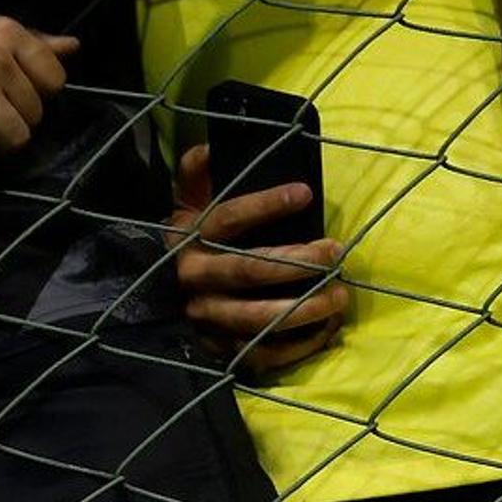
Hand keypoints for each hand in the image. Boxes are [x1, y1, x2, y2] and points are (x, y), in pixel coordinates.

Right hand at [171, 144, 349, 374]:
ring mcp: (207, 318)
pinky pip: (261, 353)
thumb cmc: (192, 236)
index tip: (305, 193)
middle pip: (247, 271)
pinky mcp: (221, 348)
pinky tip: (328, 329)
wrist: (160, 290)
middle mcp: (194, 280)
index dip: (265, 205)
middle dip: (297, 262)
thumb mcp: (186, 200)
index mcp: (188, 239)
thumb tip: (213, 147)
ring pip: (256, 319)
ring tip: (341, 295)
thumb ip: (196, 171)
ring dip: (303, 308)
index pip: (226, 219)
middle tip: (336, 251)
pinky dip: (298, 346)